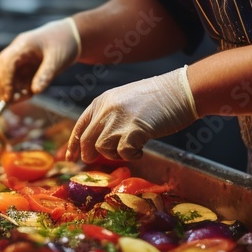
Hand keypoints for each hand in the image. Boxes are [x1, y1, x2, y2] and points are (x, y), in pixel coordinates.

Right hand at [0, 18, 80, 102]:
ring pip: (5, 73)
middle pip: (0, 68)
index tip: (8, 97)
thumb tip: (34, 91)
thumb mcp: (58, 61)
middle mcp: (17, 49)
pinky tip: (25, 94)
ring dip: (8, 87)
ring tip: (18, 100)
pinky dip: (17, 86)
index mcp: (24, 45)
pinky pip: (15, 76)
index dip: (5, 81)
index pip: (7, 63)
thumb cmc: (64, 44)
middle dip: (2, 85)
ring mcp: (19, 56)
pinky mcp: (23, 63)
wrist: (70, 35)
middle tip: (7, 102)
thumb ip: (45, 75)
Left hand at [66, 66, 197, 162]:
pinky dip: (132, 156)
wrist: (180, 90)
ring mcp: (119, 119)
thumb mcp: (125, 100)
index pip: (80, 125)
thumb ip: (109, 115)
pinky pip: (123, 153)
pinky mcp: (134, 130)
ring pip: (103, 148)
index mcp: (102, 101)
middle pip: (87, 140)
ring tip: (131, 147)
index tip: (71, 158)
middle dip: (89, 155)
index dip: (74, 144)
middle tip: (97, 161)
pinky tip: (142, 149)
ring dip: (115, 154)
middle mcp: (106, 109)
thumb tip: (98, 142)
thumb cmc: (157, 97)